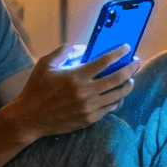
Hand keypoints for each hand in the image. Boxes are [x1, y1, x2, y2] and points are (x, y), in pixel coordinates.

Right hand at [6, 43, 140, 138]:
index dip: (119, 52)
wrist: (30, 118)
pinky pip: (111, 107)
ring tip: (130, 78)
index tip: (126, 47)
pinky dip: (118, 99)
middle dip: (132, 68)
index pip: (105, 61)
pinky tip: (118, 94)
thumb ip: (65, 51)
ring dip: (128, 84)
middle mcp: (86, 92)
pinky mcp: (90, 119)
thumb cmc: (36, 88)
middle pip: (119, 78)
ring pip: (119, 95)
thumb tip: (84, 48)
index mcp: (76, 76)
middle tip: (136, 62)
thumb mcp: (46, 64)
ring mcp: (89, 107)